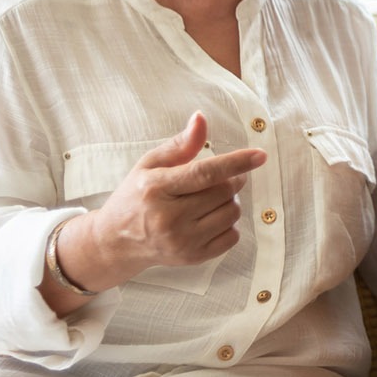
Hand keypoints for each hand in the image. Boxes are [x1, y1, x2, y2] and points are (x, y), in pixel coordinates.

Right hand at [66, 111, 262, 289]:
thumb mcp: (150, 164)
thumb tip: (201, 118)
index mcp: (155, 189)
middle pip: (224, 192)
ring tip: (209, 198)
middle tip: (222, 176)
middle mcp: (168, 218)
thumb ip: (180, 144)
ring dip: (230, 200)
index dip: (235, 162)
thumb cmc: (136, 196)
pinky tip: (209, 218)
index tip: (260, 155)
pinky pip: (233, 236)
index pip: (203, 173)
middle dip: (232, 178)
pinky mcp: (193, 258)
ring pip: (232, 212)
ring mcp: (181, 242)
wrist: (116, 241)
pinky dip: (229, 223)